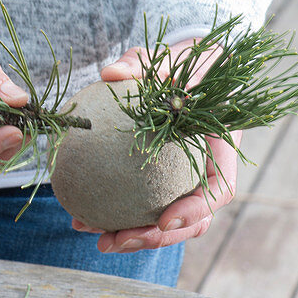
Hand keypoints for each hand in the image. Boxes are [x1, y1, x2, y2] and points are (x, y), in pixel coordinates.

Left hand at [77, 40, 237, 252]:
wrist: (185, 68)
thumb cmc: (184, 62)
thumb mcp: (171, 56)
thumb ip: (145, 63)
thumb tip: (112, 74)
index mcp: (220, 148)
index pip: (218, 191)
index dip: (195, 211)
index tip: (164, 220)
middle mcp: (203, 172)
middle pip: (188, 221)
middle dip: (154, 238)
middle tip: (114, 240)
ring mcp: (182, 181)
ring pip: (162, 222)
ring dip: (129, 234)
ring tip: (88, 232)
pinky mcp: (158, 182)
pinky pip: (138, 204)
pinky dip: (112, 213)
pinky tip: (78, 216)